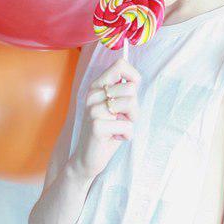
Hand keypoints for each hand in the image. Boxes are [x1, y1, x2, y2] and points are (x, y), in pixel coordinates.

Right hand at [70, 57, 140, 179]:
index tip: (132, 92)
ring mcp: (93, 110)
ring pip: (131, 104)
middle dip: (134, 107)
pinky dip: (127, 135)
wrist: (88, 158)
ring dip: (131, 120)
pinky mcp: (97, 126)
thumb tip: (135, 79)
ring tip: (118, 127)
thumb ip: (123, 93)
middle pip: (131, 88)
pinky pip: (128, 125)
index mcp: (97, 87)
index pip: (120, 65)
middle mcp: (92, 95)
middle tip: (122, 118)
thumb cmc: (107, 131)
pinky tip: (115, 138)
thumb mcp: (116, 108)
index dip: (133, 76)